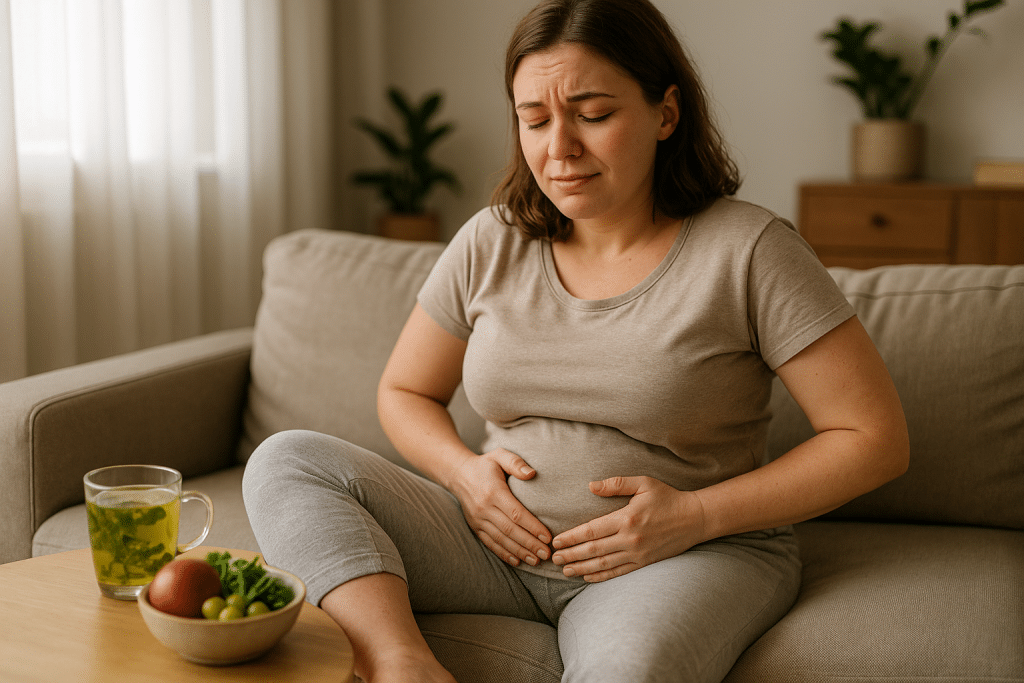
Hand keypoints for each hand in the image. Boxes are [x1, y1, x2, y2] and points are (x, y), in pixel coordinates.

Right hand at [448, 449, 551, 567]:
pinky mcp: (474, 526)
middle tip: (546, 554)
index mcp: (494, 492)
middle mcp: (484, 508)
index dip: (533, 527)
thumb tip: (532, 474)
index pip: (516, 513)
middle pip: (510, 530)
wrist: (458, 473)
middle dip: (530, 544)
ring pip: (501, 540)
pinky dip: (504, 553)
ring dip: (519, 552)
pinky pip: (490, 543)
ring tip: (536, 560)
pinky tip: (517, 560)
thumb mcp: (500, 455)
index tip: (548, 537)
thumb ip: (516, 462)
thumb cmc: (485, 464)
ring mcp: (478, 519)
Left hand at [550, 476, 705, 581]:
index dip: (571, 538)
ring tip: (565, 571)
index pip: (591, 531)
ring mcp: (637, 553)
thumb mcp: (643, 483)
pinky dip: (601, 576)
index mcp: (626, 518)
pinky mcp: (645, 562)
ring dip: (581, 568)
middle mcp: (630, 539)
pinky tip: (587, 577)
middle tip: (553, 559)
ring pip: (603, 564)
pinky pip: (619, 572)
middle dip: (571, 555)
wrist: (695, 518)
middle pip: (593, 550)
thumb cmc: (667, 497)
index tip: (556, 541)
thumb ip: (616, 484)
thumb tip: (590, 486)